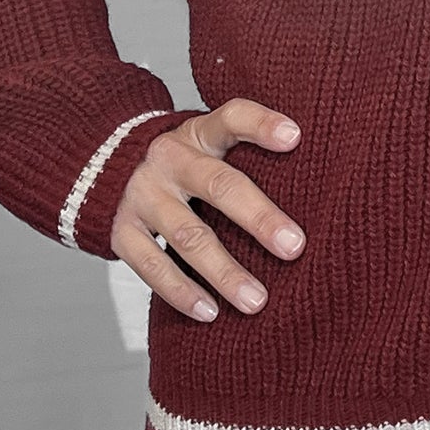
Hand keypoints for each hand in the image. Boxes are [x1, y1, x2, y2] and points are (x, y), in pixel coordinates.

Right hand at [111, 97, 304, 320]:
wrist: (106, 167)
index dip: (261, 124)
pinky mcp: (122, 230)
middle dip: (258, 218)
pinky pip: (152, 265)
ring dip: (224, 271)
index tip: (295, 137)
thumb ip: (250, 158)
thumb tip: (323, 193)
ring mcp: (142, 195)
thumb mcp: (211, 145)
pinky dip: (181, 291)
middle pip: (217, 185)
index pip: (231, 117)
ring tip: (257, 301)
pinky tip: (210, 312)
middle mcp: (169, 159)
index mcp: (199, 134)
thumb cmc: (187, 164)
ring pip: (187, 235)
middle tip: (295, 248)